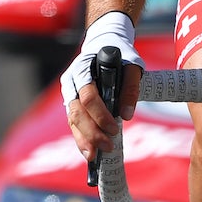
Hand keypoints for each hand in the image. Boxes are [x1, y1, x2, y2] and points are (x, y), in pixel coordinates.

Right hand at [60, 12, 146, 160]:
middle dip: (91, 132)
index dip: (101, 114)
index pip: (88, 95)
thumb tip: (126, 115)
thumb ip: (130, 88)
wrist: (104, 46)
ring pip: (72, 120)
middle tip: (108, 147)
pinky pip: (74, 123)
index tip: (115, 128)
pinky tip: (89, 151)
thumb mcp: (131, 66)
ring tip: (94, 156)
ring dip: (83, 139)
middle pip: (76, 112)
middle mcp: (71, 83)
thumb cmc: (120, 56)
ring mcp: (69, 94)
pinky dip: (81, 138)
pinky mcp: (72, 103)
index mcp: (82, 69)